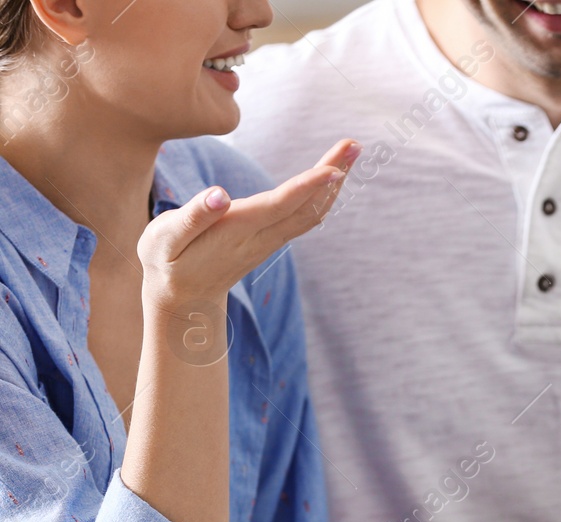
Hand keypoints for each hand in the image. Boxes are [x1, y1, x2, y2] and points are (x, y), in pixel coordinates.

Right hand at [137, 139, 359, 310]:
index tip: (334, 169)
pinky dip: (322, 193)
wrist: (184, 299)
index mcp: (238, 229)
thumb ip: (192, 217)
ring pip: (311, 211)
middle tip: (355, 144)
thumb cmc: (168, 263)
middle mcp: (262, 235)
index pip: (281, 205)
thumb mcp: (166, 240)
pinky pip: (305, 216)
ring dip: (333, 181)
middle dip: (332, 174)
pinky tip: (332, 176)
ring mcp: (270, 239)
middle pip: (307, 205)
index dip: (308, 186)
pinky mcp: (271, 238)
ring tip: (351, 151)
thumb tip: (219, 194)